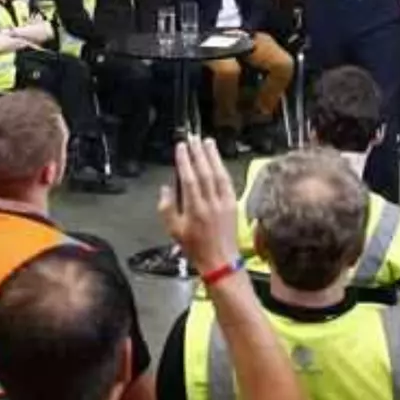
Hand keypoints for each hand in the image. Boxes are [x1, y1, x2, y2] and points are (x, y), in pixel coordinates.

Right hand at [159, 137, 239, 274]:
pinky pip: (228, 182)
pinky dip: (222, 168)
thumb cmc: (195, 247)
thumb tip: (166, 188)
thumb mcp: (173, 230)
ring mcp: (224, 203)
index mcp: (194, 210)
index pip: (189, 179)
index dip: (185, 161)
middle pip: (205, 172)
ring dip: (213, 156)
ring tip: (207, 141)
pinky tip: (218, 160)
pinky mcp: (233, 204)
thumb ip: (167, 208)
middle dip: (198, 153)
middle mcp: (211, 204)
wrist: (220, 261)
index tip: (181, 148)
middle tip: (193, 138)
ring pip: (218, 174)